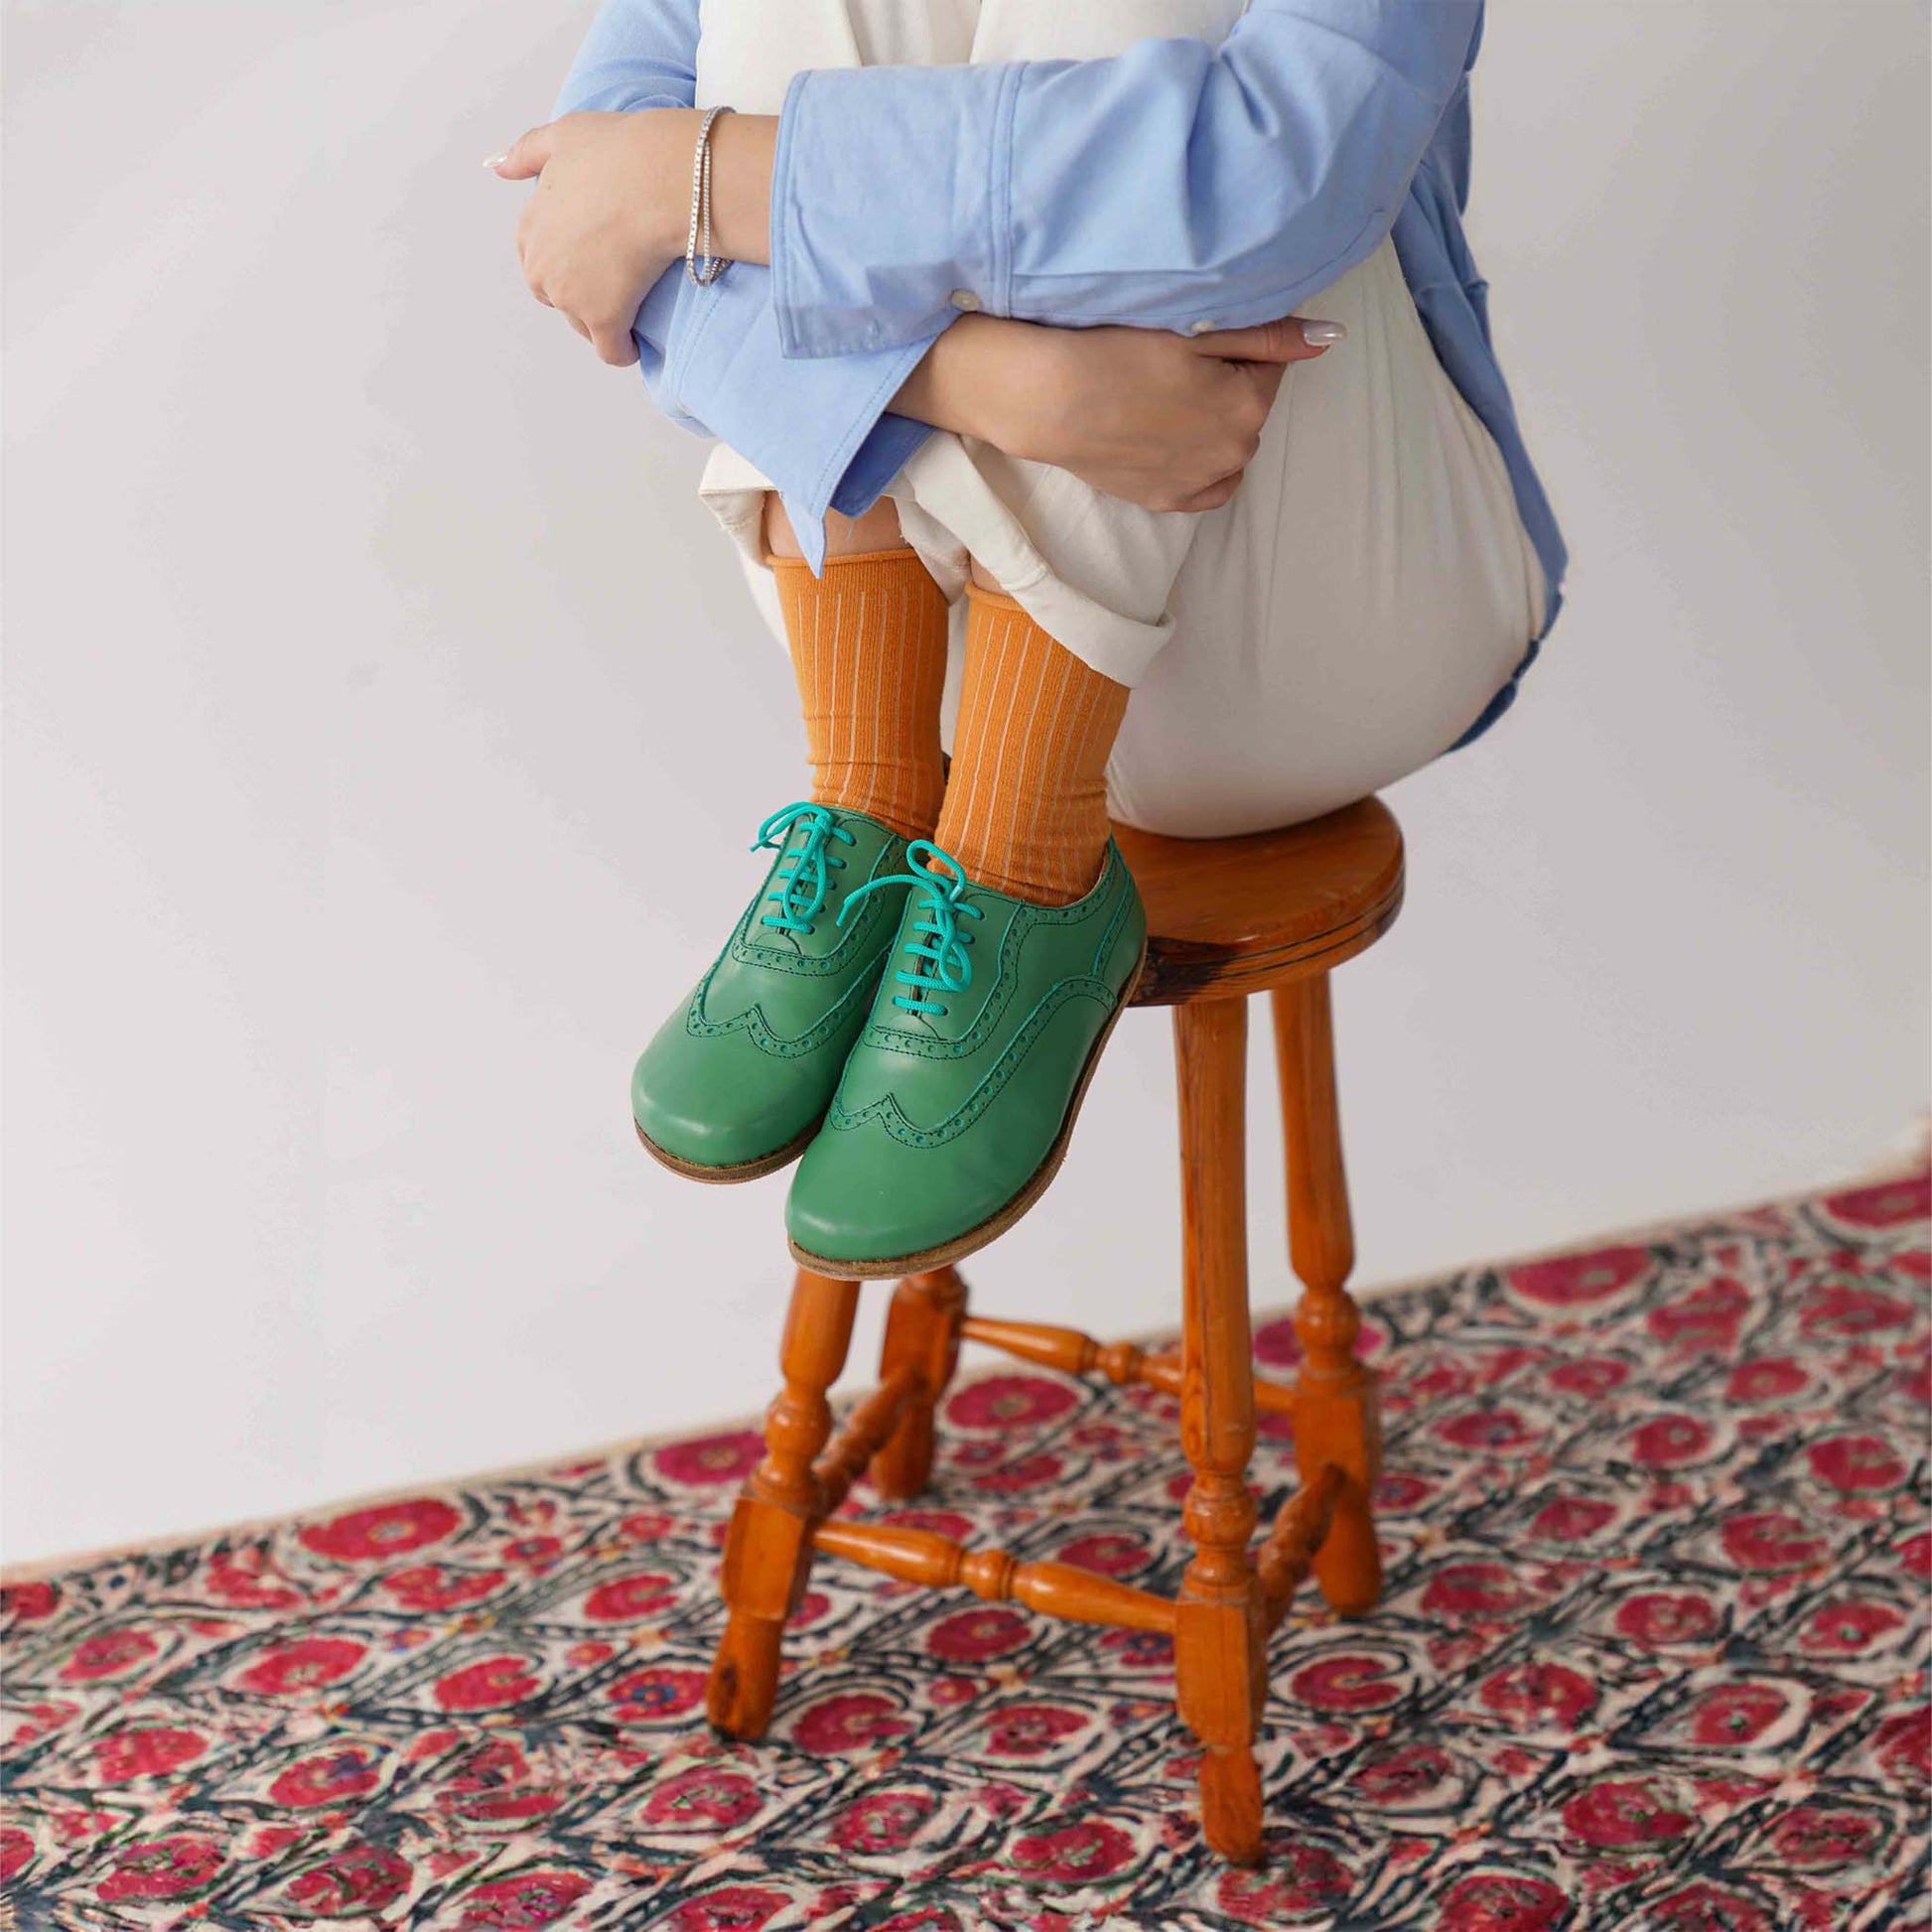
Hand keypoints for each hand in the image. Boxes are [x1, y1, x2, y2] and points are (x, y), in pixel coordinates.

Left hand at [491, 110, 699, 365]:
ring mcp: (570, 297)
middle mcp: (541, 266)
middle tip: (616, 281)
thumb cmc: (618, 152)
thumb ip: (527, 152)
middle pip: (557, 297)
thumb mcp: (564, 135)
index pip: (538, 259)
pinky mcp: (604, 319)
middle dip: (580, 296)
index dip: (566, 259)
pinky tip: (636, 346)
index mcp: (530, 227)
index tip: (593, 256)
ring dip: (602, 321)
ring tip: (630, 307)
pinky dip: (622, 351)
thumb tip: (497, 166)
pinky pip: (611, 351)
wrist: (658, 179)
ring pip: (583, 325)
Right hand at [903, 315, 1340, 511]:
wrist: (1050, 399)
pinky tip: (1169, 438)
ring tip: (1165, 401)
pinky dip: (1198, 463)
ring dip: (1212, 426)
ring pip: (1228, 448)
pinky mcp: (1166, 501)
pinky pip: (1206, 486)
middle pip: (1248, 409)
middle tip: (1173, 366)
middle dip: (1227, 387)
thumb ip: (1269, 335)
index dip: (1236, 348)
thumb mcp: (1197, 329)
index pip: (1268, 367)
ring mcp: (1199, 483)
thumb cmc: (1119, 350)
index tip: (1195, 339)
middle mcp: (1235, 454)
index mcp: (1249, 406)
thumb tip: (1330, 339)